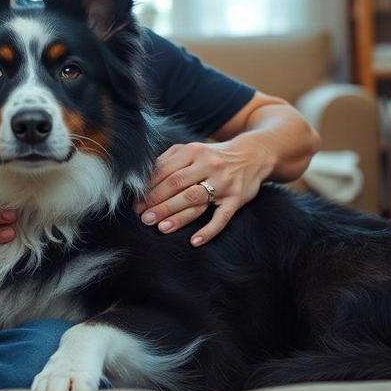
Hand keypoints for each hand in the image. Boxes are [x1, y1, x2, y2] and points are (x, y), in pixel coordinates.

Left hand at [138, 141, 274, 246]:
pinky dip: (209, 230)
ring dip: (176, 216)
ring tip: (160, 227)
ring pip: (195, 200)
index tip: (137, 204)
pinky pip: (222, 217)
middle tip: (143, 218)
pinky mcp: (236, 199)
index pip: (165, 171)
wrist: (254, 155)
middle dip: (157, 203)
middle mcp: (208, 165)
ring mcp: (223, 183)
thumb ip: (170, 159)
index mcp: (194, 151)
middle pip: (177, 185)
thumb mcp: (194, 149)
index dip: (149, 188)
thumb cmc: (215, 156)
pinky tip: (195, 241)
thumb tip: (144, 180)